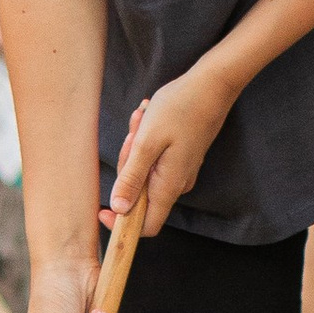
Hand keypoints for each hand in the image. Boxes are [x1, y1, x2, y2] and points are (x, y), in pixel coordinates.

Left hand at [109, 70, 232, 235]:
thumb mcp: (147, 143)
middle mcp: (176, 184)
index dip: (121, 223)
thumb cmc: (179, 110)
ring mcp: (180, 170)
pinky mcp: (181, 157)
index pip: (145, 226)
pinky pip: (154, 158)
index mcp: (168, 186)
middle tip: (132, 135)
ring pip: (144, 172)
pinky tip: (148, 118)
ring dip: (135, 148)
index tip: (102, 208)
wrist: (211, 85)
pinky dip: (146, 141)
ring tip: (141, 119)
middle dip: (126, 165)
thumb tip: (119, 209)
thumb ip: (132, 178)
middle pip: (139, 194)